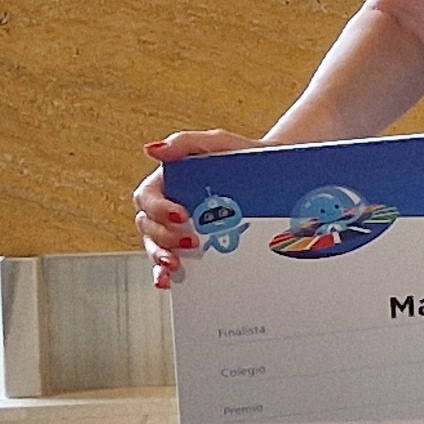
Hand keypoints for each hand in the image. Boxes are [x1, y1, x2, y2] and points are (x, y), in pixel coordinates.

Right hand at [133, 130, 255, 287]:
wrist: (276, 176)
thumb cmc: (242, 155)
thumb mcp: (218, 143)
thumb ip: (186, 143)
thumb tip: (152, 149)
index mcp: (167, 182)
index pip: (147, 197)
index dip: (159, 208)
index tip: (181, 215)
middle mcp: (167, 207)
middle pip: (148, 225)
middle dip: (163, 236)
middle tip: (190, 241)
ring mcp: (177, 228)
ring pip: (155, 245)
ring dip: (160, 257)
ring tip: (176, 264)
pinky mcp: (190, 245)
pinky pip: (169, 261)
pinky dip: (164, 272)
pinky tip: (170, 281)